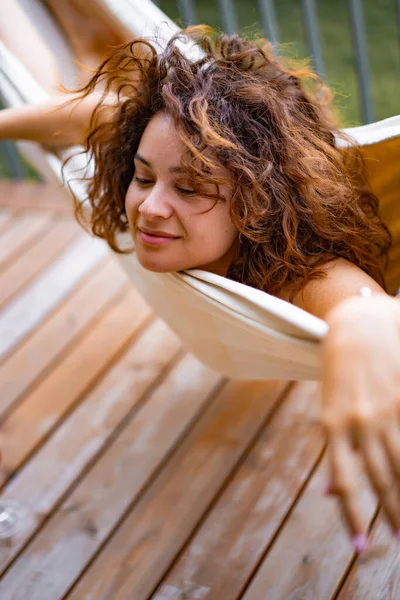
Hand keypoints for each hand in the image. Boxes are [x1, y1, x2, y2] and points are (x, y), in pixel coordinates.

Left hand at [321, 292, 399, 552]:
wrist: (358, 324)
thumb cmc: (339, 369)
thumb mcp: (327, 406)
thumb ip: (333, 452)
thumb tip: (328, 494)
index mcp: (332, 424)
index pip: (344, 482)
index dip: (352, 517)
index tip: (360, 547)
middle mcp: (359, 422)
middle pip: (380, 481)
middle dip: (391, 515)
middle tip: (398, 540)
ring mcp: (388, 411)